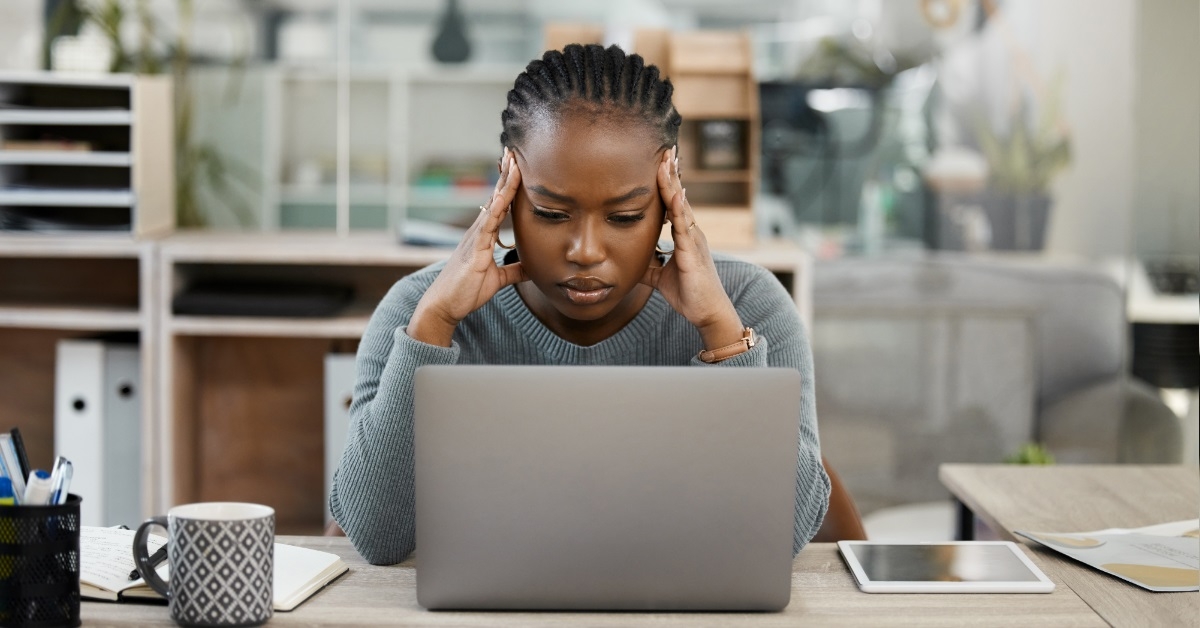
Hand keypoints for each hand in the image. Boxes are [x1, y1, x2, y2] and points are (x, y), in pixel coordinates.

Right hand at [408, 149, 525, 346]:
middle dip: (506, 174)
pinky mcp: (474, 249)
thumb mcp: (497, 280)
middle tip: (514, 151)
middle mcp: (478, 231)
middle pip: (495, 197)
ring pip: (493, 204)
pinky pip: (487, 224)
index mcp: (484, 236)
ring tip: (512, 162)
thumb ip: (513, 270)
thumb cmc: (465, 292)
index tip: (517, 165)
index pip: (499, 205)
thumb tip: (532, 267)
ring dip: (504, 184)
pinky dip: (495, 208)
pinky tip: (502, 195)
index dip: (509, 185)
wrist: (444, 306)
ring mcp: (475, 237)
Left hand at [640, 147, 744, 349]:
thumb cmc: (689, 294)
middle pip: (679, 196)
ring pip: (682, 205)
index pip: (673, 202)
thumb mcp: (660, 277)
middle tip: (665, 148)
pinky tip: (676, 193)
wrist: (707, 313)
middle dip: (671, 173)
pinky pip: (685, 227)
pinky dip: (680, 209)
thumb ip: (649, 264)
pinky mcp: (692, 252)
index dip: (667, 183)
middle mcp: (691, 232)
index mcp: (684, 235)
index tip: (660, 161)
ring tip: (667, 161)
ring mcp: (694, 240)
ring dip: (673, 183)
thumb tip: (631, 260)